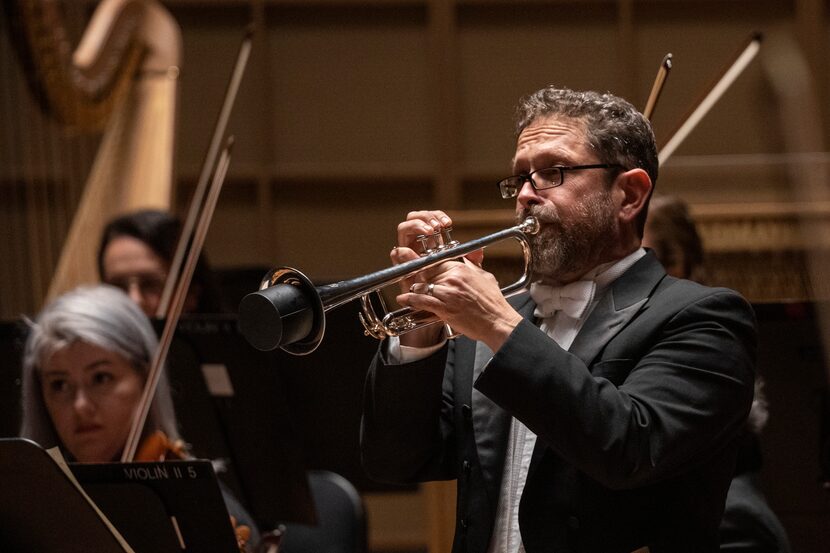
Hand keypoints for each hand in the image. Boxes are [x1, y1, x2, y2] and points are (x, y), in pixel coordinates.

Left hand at [390, 210, 483, 347]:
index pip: (436, 261)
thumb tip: (468, 259)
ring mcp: (448, 292)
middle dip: (414, 274)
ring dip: (412, 288)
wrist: (497, 322)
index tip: (414, 261)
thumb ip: (473, 266)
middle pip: (425, 272)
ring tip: (406, 289)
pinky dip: (410, 300)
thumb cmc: (493, 303)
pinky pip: (422, 301)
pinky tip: (404, 299)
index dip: (423, 263)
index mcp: (461, 268)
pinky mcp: (445, 307)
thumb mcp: (485, 277)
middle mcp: (453, 278)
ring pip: (422, 285)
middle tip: (404, 273)